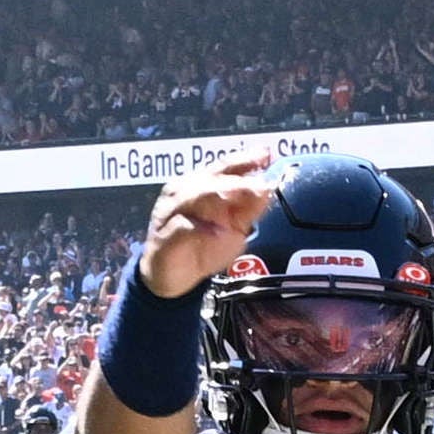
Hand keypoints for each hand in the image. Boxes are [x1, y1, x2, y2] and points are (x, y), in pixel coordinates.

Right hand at [136, 145, 286, 300]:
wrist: (175, 278)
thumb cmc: (203, 246)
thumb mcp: (234, 228)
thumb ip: (249, 209)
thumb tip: (268, 187)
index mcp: (200, 185)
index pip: (223, 167)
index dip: (244, 160)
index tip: (266, 155)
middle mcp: (183, 192)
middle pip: (210, 179)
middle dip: (237, 180)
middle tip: (261, 184)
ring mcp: (171, 212)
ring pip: (193, 196)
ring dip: (217, 194)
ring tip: (239, 195)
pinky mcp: (165, 236)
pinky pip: (181, 228)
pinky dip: (199, 228)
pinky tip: (217, 232)